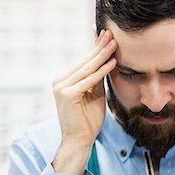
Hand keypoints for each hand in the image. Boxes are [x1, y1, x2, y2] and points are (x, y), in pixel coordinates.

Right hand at [52, 30, 116, 172]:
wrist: (79, 140)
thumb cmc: (88, 120)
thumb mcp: (95, 94)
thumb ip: (98, 78)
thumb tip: (107, 60)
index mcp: (64, 81)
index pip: (83, 61)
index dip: (95, 47)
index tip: (105, 34)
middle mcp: (60, 82)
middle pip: (85, 62)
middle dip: (99, 47)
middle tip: (112, 33)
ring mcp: (61, 87)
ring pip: (87, 69)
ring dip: (102, 55)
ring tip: (114, 43)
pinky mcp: (67, 94)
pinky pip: (89, 80)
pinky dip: (102, 71)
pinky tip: (112, 62)